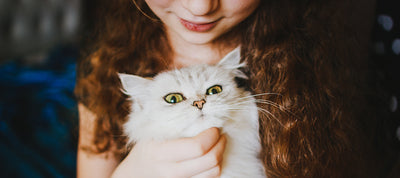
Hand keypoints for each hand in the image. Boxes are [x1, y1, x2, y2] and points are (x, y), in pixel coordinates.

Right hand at [111, 127, 226, 177]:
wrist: (136, 173)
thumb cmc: (147, 146)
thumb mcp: (151, 132)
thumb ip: (171, 121)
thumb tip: (199, 106)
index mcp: (160, 153)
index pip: (196, 147)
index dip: (211, 136)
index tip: (214, 127)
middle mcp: (169, 171)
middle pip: (209, 161)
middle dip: (220, 144)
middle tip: (220, 133)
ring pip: (213, 172)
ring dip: (220, 155)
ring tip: (217, 143)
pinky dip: (215, 166)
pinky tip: (211, 155)